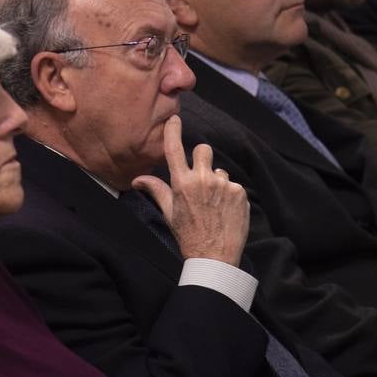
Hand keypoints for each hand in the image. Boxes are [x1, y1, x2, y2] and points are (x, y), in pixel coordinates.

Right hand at [133, 115, 248, 264]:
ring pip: (220, 170)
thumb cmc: (188, 235)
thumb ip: (156, 190)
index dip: (173, 130)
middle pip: (203, 149)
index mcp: (182, 183)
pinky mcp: (239, 192)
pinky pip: (233, 185)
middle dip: (202, 158)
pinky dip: (229, 195)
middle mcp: (203, 179)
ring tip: (214, 205)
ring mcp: (223, 184)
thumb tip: (137, 179)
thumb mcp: (169, 213)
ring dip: (217, 181)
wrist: (214, 257)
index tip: (174, 119)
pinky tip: (225, 211)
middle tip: (200, 176)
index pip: (174, 149)